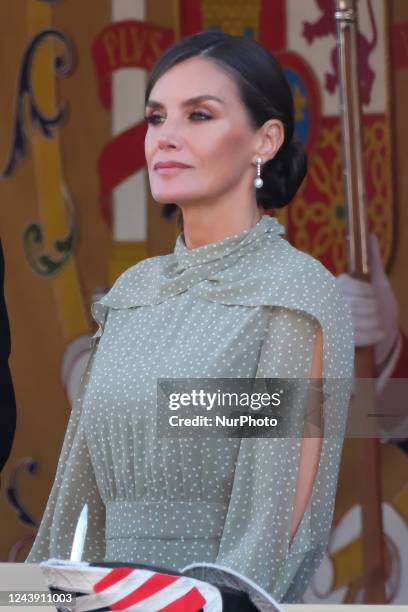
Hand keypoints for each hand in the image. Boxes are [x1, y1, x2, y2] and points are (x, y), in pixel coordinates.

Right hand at [335, 233, 400, 388]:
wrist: (382, 334)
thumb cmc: (378, 305)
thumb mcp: (377, 281)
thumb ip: (372, 259)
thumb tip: (371, 235)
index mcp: (336, 286)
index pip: (351, 286)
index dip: (368, 293)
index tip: (374, 297)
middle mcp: (329, 303)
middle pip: (356, 304)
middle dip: (373, 309)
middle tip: (376, 312)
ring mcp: (332, 323)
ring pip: (359, 320)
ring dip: (375, 322)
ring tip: (377, 322)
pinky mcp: (336, 340)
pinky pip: (357, 336)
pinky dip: (372, 335)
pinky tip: (379, 332)